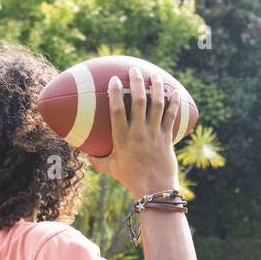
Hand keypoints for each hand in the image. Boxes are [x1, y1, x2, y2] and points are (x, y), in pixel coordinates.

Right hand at [86, 66, 183, 198]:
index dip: (115, 94)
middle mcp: (138, 133)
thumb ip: (98, 161)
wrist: (154, 190)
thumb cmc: (131, 179)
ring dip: (157, 87)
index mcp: (122, 139)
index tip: (114, 79)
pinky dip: (173, 102)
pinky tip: (175, 91)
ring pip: (156, 105)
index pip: (117, 111)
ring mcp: (154, 134)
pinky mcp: (167, 138)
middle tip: (135, 70)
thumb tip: (85, 155)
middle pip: (138, 102)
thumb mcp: (111, 169)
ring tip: (155, 75)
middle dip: (137, 83)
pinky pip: (171, 116)